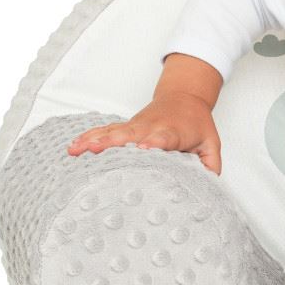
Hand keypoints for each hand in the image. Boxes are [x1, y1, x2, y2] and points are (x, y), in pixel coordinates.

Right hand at [66, 93, 222, 174]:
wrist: (185, 97)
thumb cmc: (197, 124)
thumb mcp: (211, 144)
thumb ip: (210, 166)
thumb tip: (207, 187)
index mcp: (173, 132)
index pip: (163, 138)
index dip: (153, 143)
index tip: (144, 149)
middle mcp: (151, 127)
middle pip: (130, 134)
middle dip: (114, 142)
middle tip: (98, 150)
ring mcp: (136, 126)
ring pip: (113, 131)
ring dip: (94, 140)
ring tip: (75, 150)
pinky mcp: (126, 126)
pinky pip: (105, 130)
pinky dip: (89, 137)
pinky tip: (73, 146)